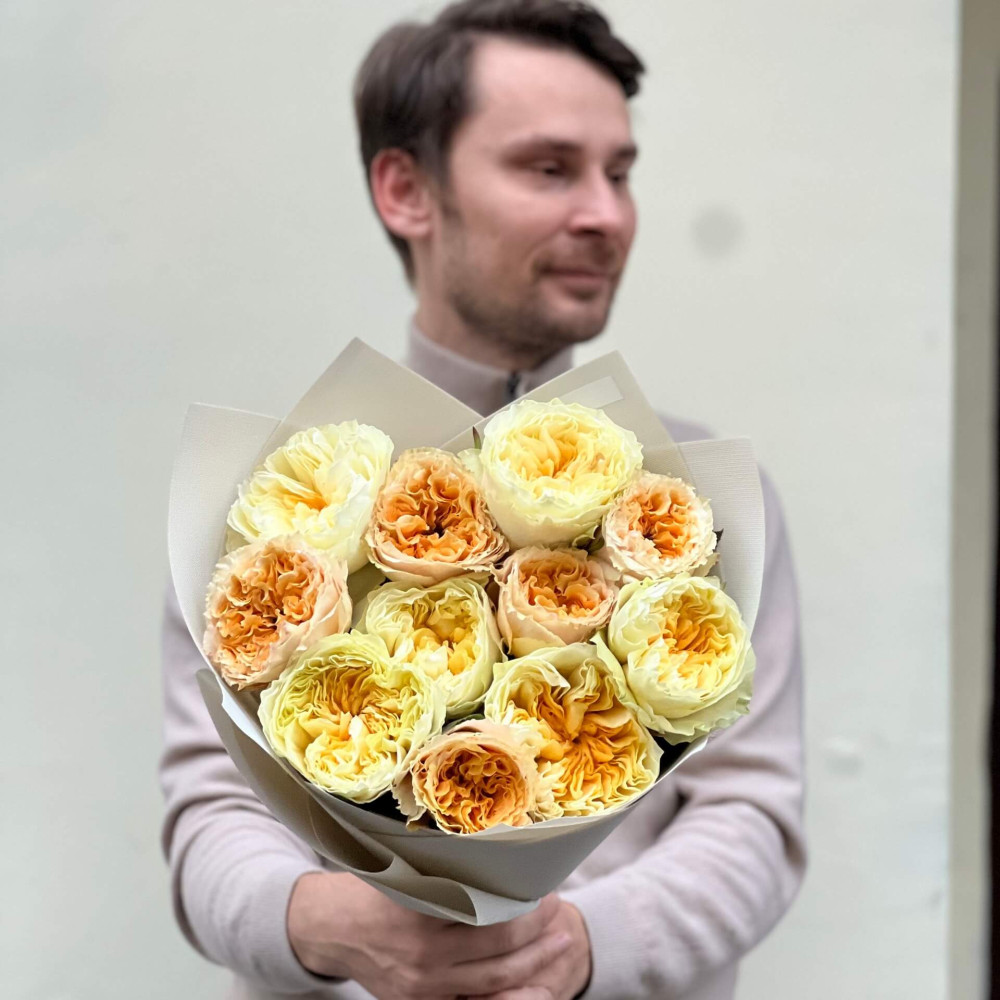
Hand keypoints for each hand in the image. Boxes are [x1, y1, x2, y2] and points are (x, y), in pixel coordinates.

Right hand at [287, 872, 571, 998]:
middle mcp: (424, 958)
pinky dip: (507, 993)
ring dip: (533, 964)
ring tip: (559, 943)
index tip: (547, 888)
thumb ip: (447, 871)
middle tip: (561, 912)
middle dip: (538, 935)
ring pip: (493, 981)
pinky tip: (533, 983)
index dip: (525, 907)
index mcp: (420, 917)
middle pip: (498, 952)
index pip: (490, 916)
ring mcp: (422, 987)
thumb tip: (501, 856)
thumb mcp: (406, 870)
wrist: (329, 927)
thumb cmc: (372, 887)